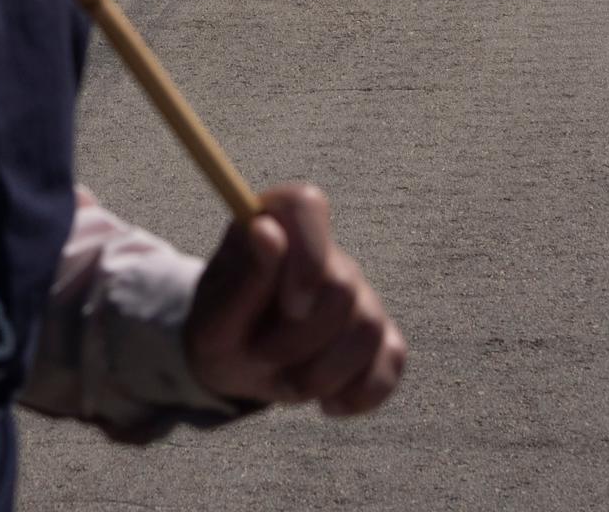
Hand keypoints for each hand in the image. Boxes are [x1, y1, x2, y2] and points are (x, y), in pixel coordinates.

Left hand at [185, 183, 404, 417]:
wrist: (238, 366)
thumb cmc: (222, 329)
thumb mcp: (216, 315)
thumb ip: (244, 276)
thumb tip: (266, 229)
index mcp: (276, 227)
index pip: (307, 205)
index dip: (306, 255)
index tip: (289, 305)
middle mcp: (325, 253)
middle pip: (342, 285)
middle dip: (299, 339)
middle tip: (261, 357)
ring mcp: (358, 294)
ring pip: (367, 329)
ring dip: (322, 374)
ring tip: (286, 385)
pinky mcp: (380, 336)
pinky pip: (392, 360)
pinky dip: (359, 393)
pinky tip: (328, 403)